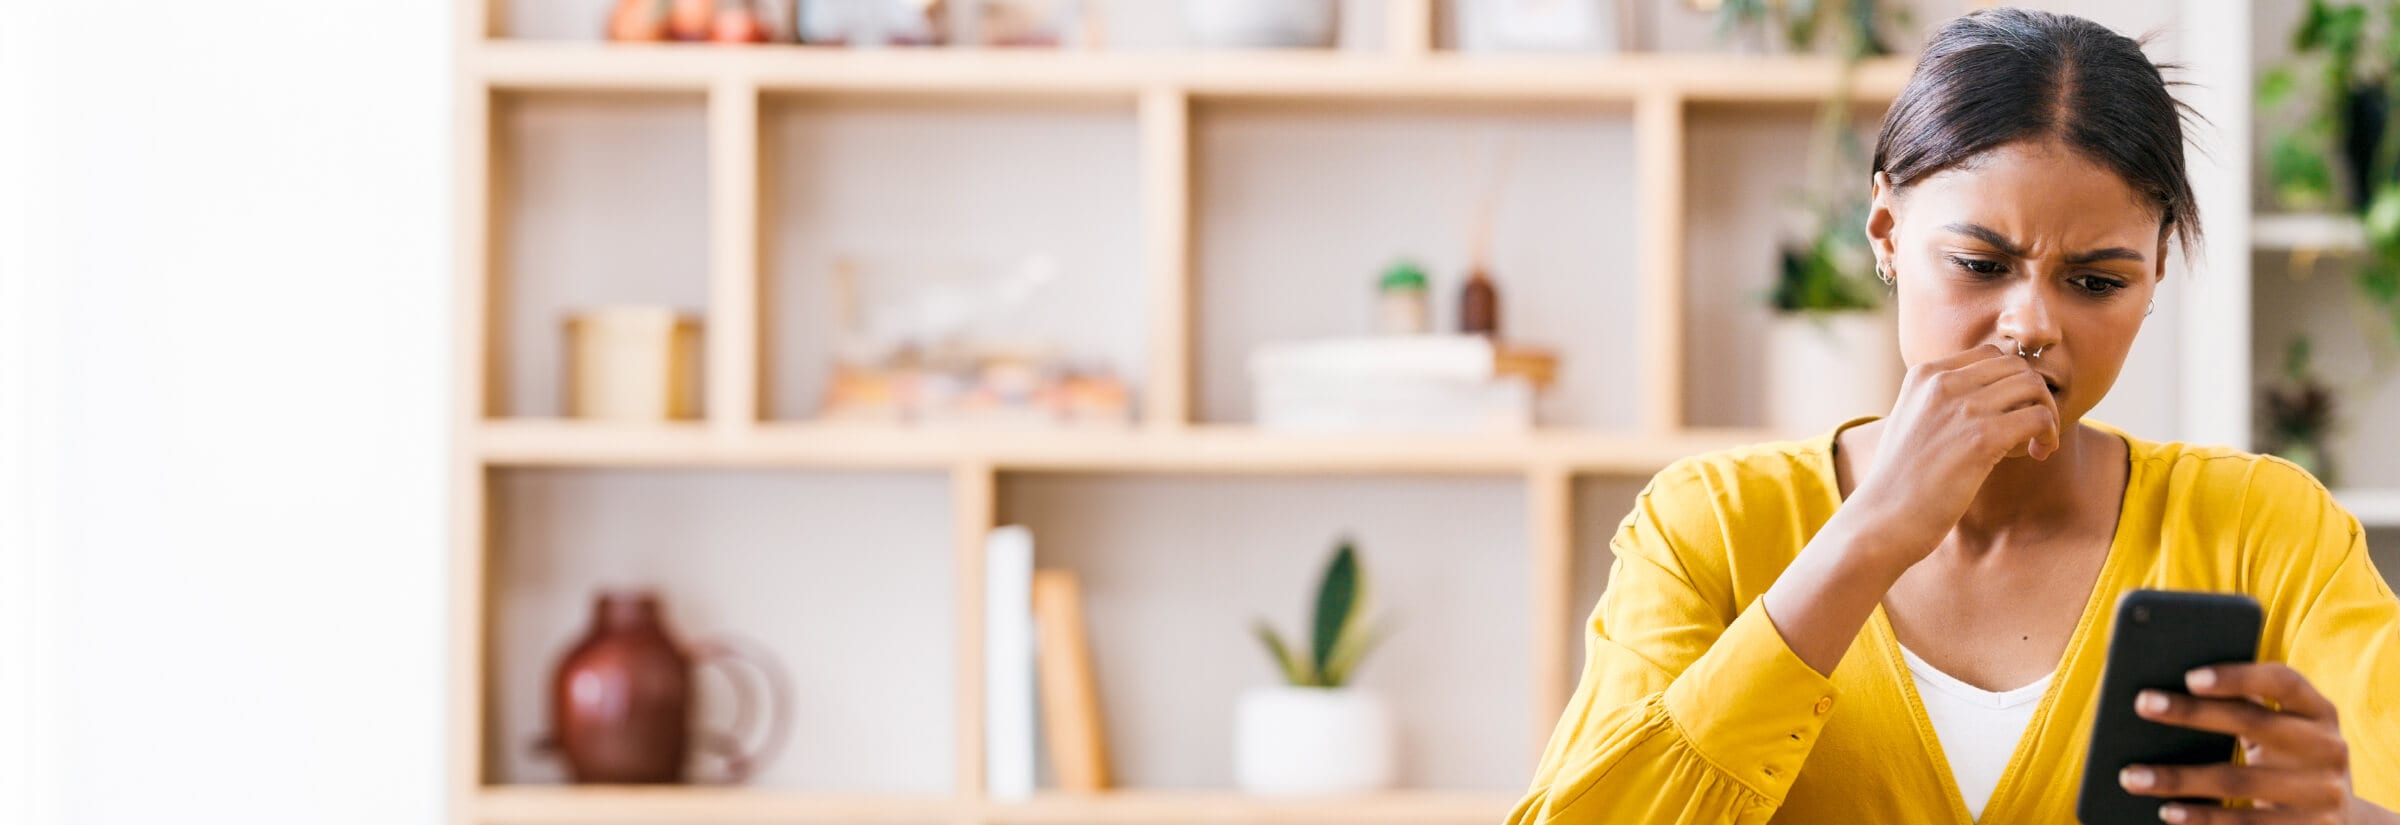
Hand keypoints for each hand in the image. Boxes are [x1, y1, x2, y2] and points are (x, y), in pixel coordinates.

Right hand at [1847, 344, 2060, 563]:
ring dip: (2046, 412)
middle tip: (2032, 428)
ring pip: (2033, 386)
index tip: (2011, 411)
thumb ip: (1942, 399)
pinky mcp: (1981, 438)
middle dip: (2034, 394)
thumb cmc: (1902, 478)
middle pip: (2016, 366)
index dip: (2010, 381)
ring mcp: (1962, 409)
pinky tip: (2038, 453)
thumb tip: (1990, 395)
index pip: (1988, 355)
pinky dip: (2048, 434)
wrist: (1884, 516)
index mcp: (1923, 375)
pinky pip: (2039, 417)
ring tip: (2038, 441)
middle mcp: (1942, 383)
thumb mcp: (1912, 420)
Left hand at [2119, 663, 2393, 823]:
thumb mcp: (2281, 730)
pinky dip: (2202, 819)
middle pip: (2252, 723)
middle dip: (2191, 712)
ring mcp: (2321, 791)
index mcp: (2318, 710)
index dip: (2238, 676)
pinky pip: (2244, 823)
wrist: (2340, 821)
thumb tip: (2168, 692)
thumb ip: (2244, 707)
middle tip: (2140, 703)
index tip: (2189, 676)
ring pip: (2237, 780)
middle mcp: (2327, 746)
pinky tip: (2168, 812)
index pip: (2283, 681)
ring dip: (2178, 779)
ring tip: (2132, 776)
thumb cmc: (2287, 759)